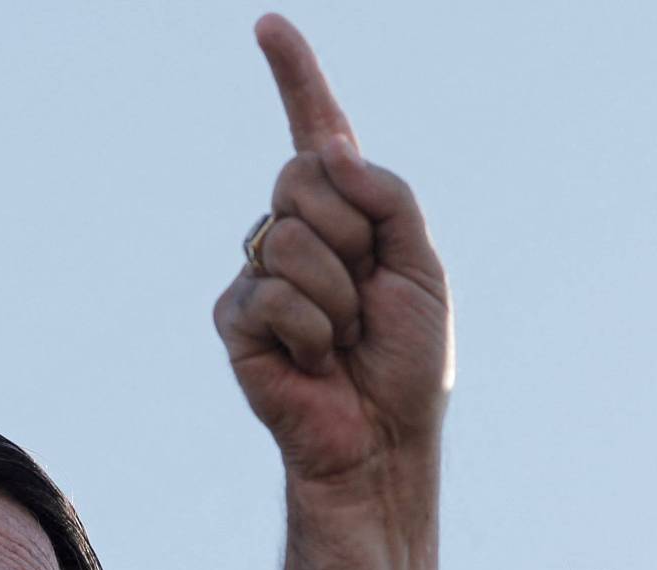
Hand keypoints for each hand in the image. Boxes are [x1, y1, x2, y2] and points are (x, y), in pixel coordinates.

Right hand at [214, 13, 452, 490]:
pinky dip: (312, 330)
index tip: (270, 26)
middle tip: (367, 294)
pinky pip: (272, 291)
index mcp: (345, 213)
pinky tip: (317, 362)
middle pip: (303, 175)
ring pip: (290, 236)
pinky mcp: (235, 319)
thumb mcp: (420, 263)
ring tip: (344, 338)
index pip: (315, 132)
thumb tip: (326, 149)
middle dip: (353, 234)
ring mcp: (259, 272)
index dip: (295, 77)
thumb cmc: (406, 361)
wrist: (384, 440)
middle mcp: (294, 232)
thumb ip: (385, 195)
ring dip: (337, 295)